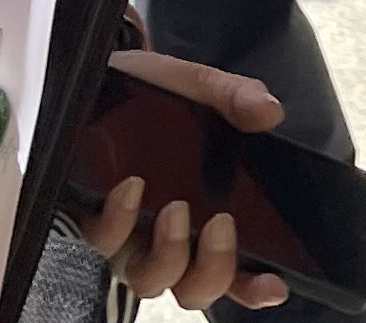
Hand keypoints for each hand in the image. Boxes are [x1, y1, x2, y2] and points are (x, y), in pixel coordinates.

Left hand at [78, 49, 292, 308]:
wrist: (105, 78)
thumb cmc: (155, 95)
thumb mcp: (199, 87)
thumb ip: (235, 98)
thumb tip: (268, 110)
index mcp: (204, 218)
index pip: (235, 272)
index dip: (254, 287)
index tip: (274, 283)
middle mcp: (166, 238)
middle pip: (192, 288)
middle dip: (212, 269)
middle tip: (221, 226)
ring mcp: (128, 235)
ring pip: (148, 280)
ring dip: (168, 254)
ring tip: (176, 209)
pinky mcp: (90, 218)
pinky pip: (101, 241)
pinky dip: (119, 222)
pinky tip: (131, 189)